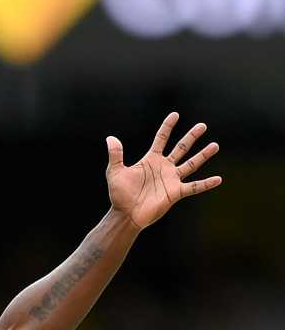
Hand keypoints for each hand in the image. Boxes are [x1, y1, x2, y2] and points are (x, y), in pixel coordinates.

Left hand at [106, 112, 221, 229]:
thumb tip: (110, 138)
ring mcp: (171, 180)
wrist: (126, 215)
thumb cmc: (119, 195)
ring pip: (191, 164)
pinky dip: (206, 184)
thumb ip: (115, 155)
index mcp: (151, 160)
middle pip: (181, 148)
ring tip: (215, 145)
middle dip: (191, 137)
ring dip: (203, 155)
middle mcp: (164, 167)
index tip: (175, 115)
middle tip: (202, 125)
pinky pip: (194, 187)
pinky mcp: (175, 193)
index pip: (161, 139)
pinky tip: (218, 179)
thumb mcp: (115, 172)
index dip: (167, 127)